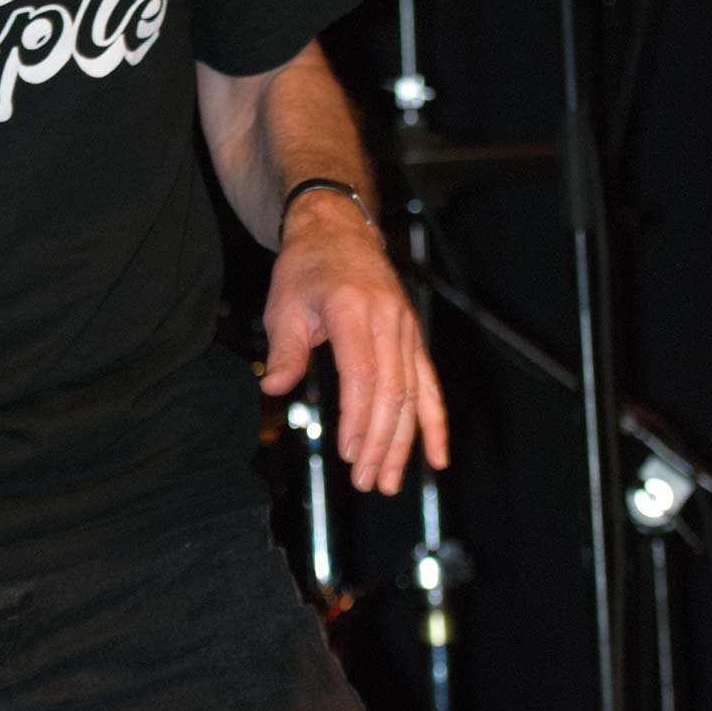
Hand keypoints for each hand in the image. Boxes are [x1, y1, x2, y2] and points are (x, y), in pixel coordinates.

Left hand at [259, 201, 447, 494]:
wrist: (338, 229)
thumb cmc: (306, 268)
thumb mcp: (284, 304)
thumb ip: (284, 350)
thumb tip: (274, 388)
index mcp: (352, 309)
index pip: (362, 374)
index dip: (358, 417)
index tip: (348, 452)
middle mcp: (387, 319)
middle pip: (392, 391)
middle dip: (380, 441)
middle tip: (365, 480)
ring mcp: (407, 328)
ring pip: (412, 394)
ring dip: (403, 442)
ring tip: (387, 481)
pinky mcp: (414, 337)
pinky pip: (430, 384)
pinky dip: (435, 422)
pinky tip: (437, 458)